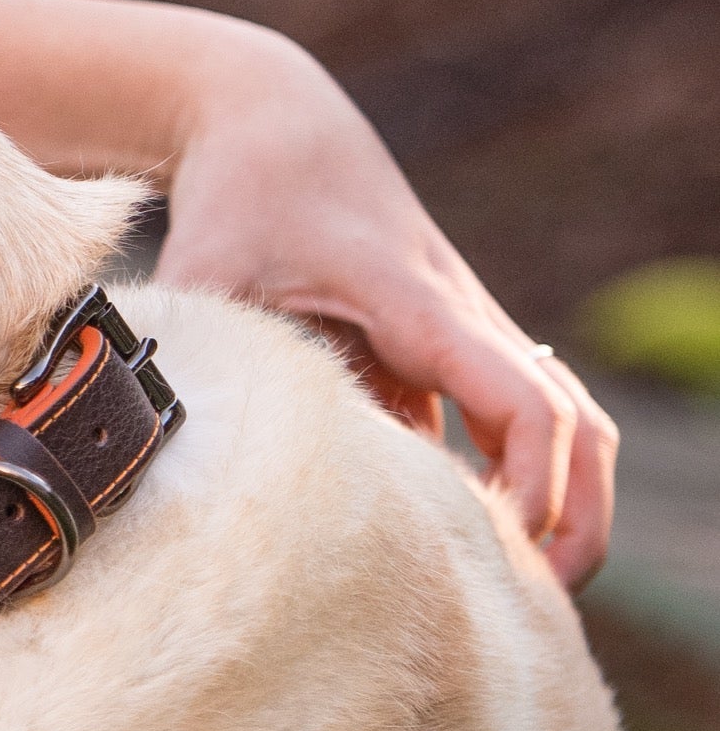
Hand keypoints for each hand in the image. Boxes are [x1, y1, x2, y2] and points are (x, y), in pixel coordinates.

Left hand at [160, 33, 613, 583]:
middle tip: (533, 607)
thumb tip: (149, 453)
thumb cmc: (238, 193)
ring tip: (515, 592)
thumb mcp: (206, 268)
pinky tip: (460, 551)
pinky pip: (511, 426)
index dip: (531, 488)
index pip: (526, 406)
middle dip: (577, 520)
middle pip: (580, 428)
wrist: (273, 122)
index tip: (496, 549)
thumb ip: (194, 354)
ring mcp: (464, 337)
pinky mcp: (444, 352)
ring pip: (564, 425)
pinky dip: (510, 486)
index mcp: (421, 306)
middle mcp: (465, 322)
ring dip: (562, 505)